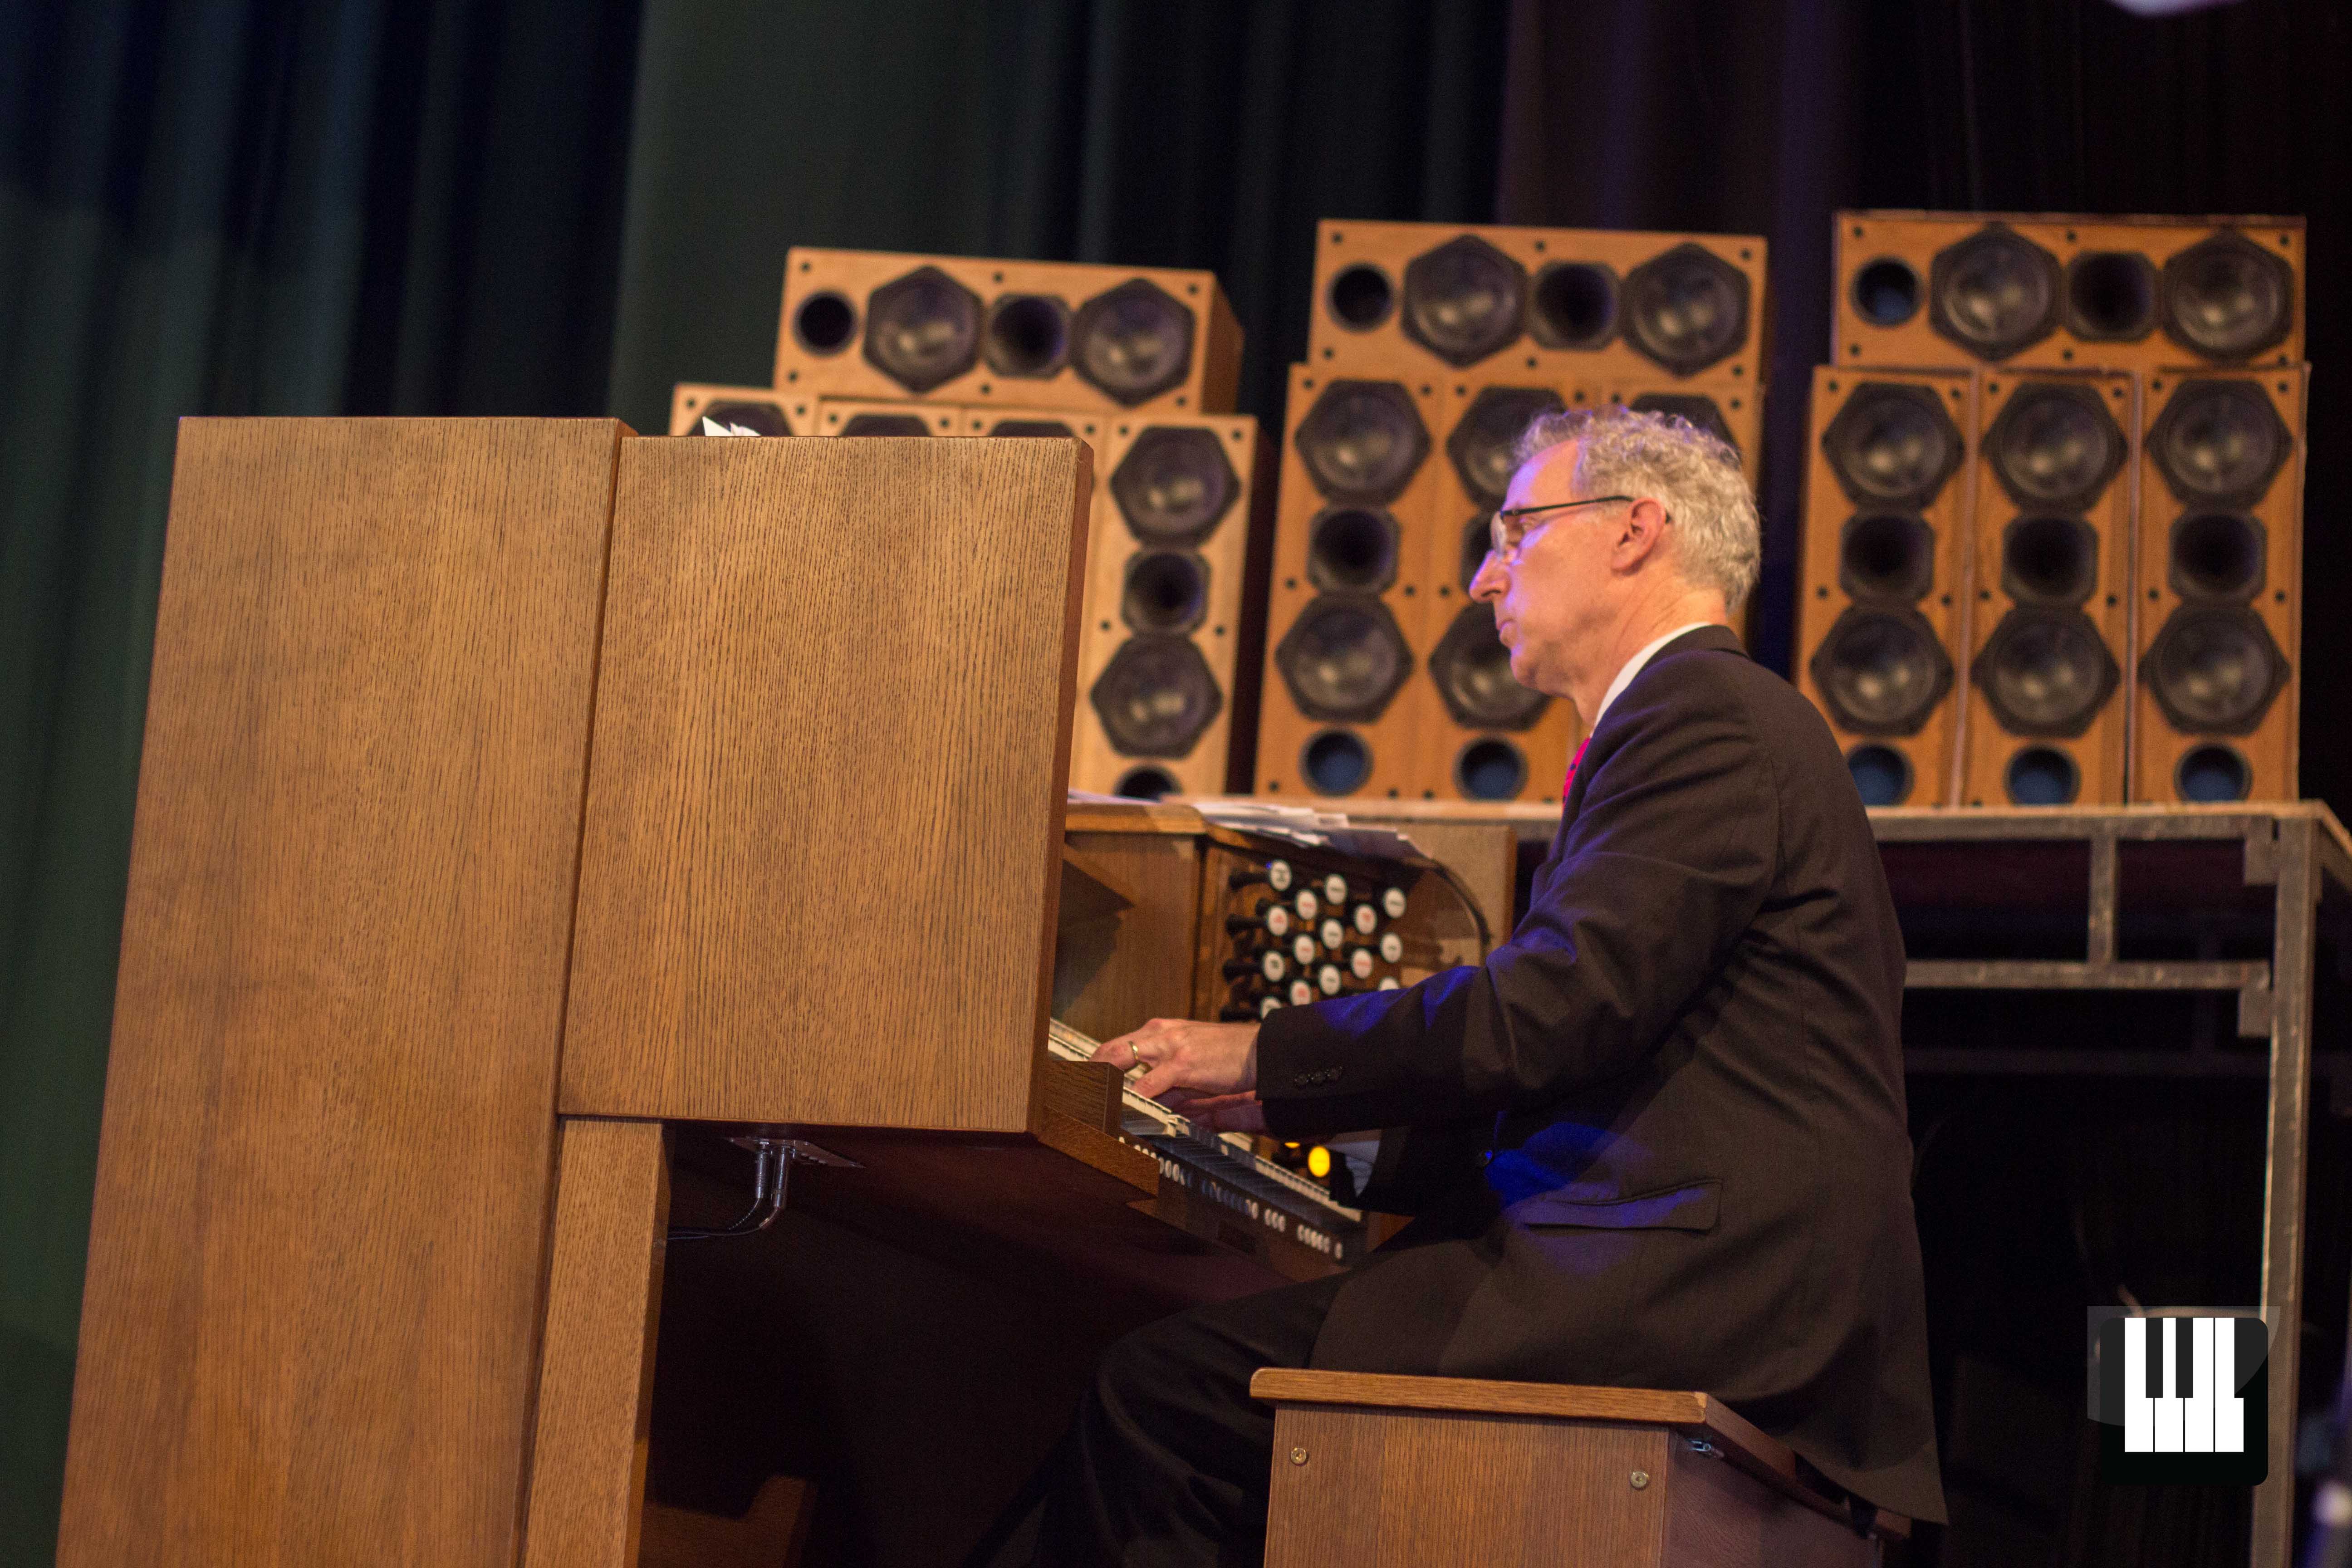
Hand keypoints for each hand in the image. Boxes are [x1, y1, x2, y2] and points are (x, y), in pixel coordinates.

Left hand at [1093, 1019, 1266, 1133]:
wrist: (1262, 1051)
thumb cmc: (1228, 1056)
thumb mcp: (1190, 1060)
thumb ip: (1164, 1077)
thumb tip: (1143, 1099)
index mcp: (1160, 1030)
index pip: (1116, 1046)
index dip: (1096, 1064)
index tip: (1083, 1082)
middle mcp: (1159, 1033)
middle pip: (1110, 1050)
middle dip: (1090, 1072)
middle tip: (1076, 1094)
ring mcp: (1170, 1046)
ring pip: (1122, 1061)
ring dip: (1105, 1085)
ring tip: (1091, 1104)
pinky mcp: (1183, 1063)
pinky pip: (1149, 1084)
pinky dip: (1133, 1098)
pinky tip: (1125, 1110)